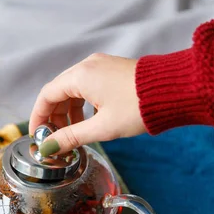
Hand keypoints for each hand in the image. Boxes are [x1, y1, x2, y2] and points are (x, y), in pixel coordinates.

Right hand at [29, 53, 145, 154]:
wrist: (175, 90)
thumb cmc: (139, 107)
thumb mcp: (102, 127)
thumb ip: (71, 137)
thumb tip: (49, 148)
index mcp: (80, 75)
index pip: (47, 95)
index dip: (38, 117)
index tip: (37, 136)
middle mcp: (88, 65)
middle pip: (59, 92)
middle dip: (55, 117)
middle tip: (57, 139)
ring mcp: (101, 66)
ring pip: (74, 90)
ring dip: (70, 112)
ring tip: (75, 134)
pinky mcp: (113, 70)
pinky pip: (89, 86)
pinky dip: (84, 104)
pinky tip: (92, 121)